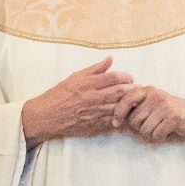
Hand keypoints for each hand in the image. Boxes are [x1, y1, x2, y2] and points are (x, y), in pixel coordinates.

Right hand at [21, 58, 135, 144]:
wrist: (47, 116)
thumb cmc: (59, 95)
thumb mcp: (75, 77)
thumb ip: (94, 69)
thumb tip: (110, 59)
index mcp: (88, 84)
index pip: (114, 77)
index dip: (126, 76)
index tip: (129, 77)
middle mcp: (92, 98)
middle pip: (120, 92)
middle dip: (132, 89)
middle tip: (137, 87)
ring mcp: (94, 113)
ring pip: (119, 107)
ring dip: (129, 103)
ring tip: (134, 100)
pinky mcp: (94, 126)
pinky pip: (113, 121)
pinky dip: (121, 117)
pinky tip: (125, 114)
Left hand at [119, 86, 184, 149]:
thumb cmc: (170, 111)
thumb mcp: (152, 103)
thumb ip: (136, 106)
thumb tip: (116, 118)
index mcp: (148, 90)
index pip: (126, 99)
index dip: (118, 113)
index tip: (116, 123)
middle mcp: (155, 95)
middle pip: (134, 120)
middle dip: (139, 127)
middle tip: (151, 125)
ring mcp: (164, 106)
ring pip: (144, 129)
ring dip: (151, 133)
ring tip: (160, 126)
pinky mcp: (173, 117)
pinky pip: (156, 134)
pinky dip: (160, 136)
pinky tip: (167, 129)